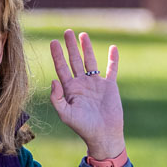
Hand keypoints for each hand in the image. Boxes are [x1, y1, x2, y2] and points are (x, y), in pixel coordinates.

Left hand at [49, 30, 125, 159]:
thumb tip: (53, 80)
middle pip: (74, 60)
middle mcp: (81, 84)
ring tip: (83, 35)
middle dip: (70, 46)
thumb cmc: (82, 126)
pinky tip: (113, 48)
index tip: (53, 42)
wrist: (102, 134)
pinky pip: (112, 69)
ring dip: (87, 48)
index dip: (57, 55)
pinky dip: (113, 59)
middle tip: (67, 32)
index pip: (61, 68)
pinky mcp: (110, 86)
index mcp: (69, 89)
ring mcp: (95, 84)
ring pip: (90, 61)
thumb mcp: (65, 113)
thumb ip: (56, 98)